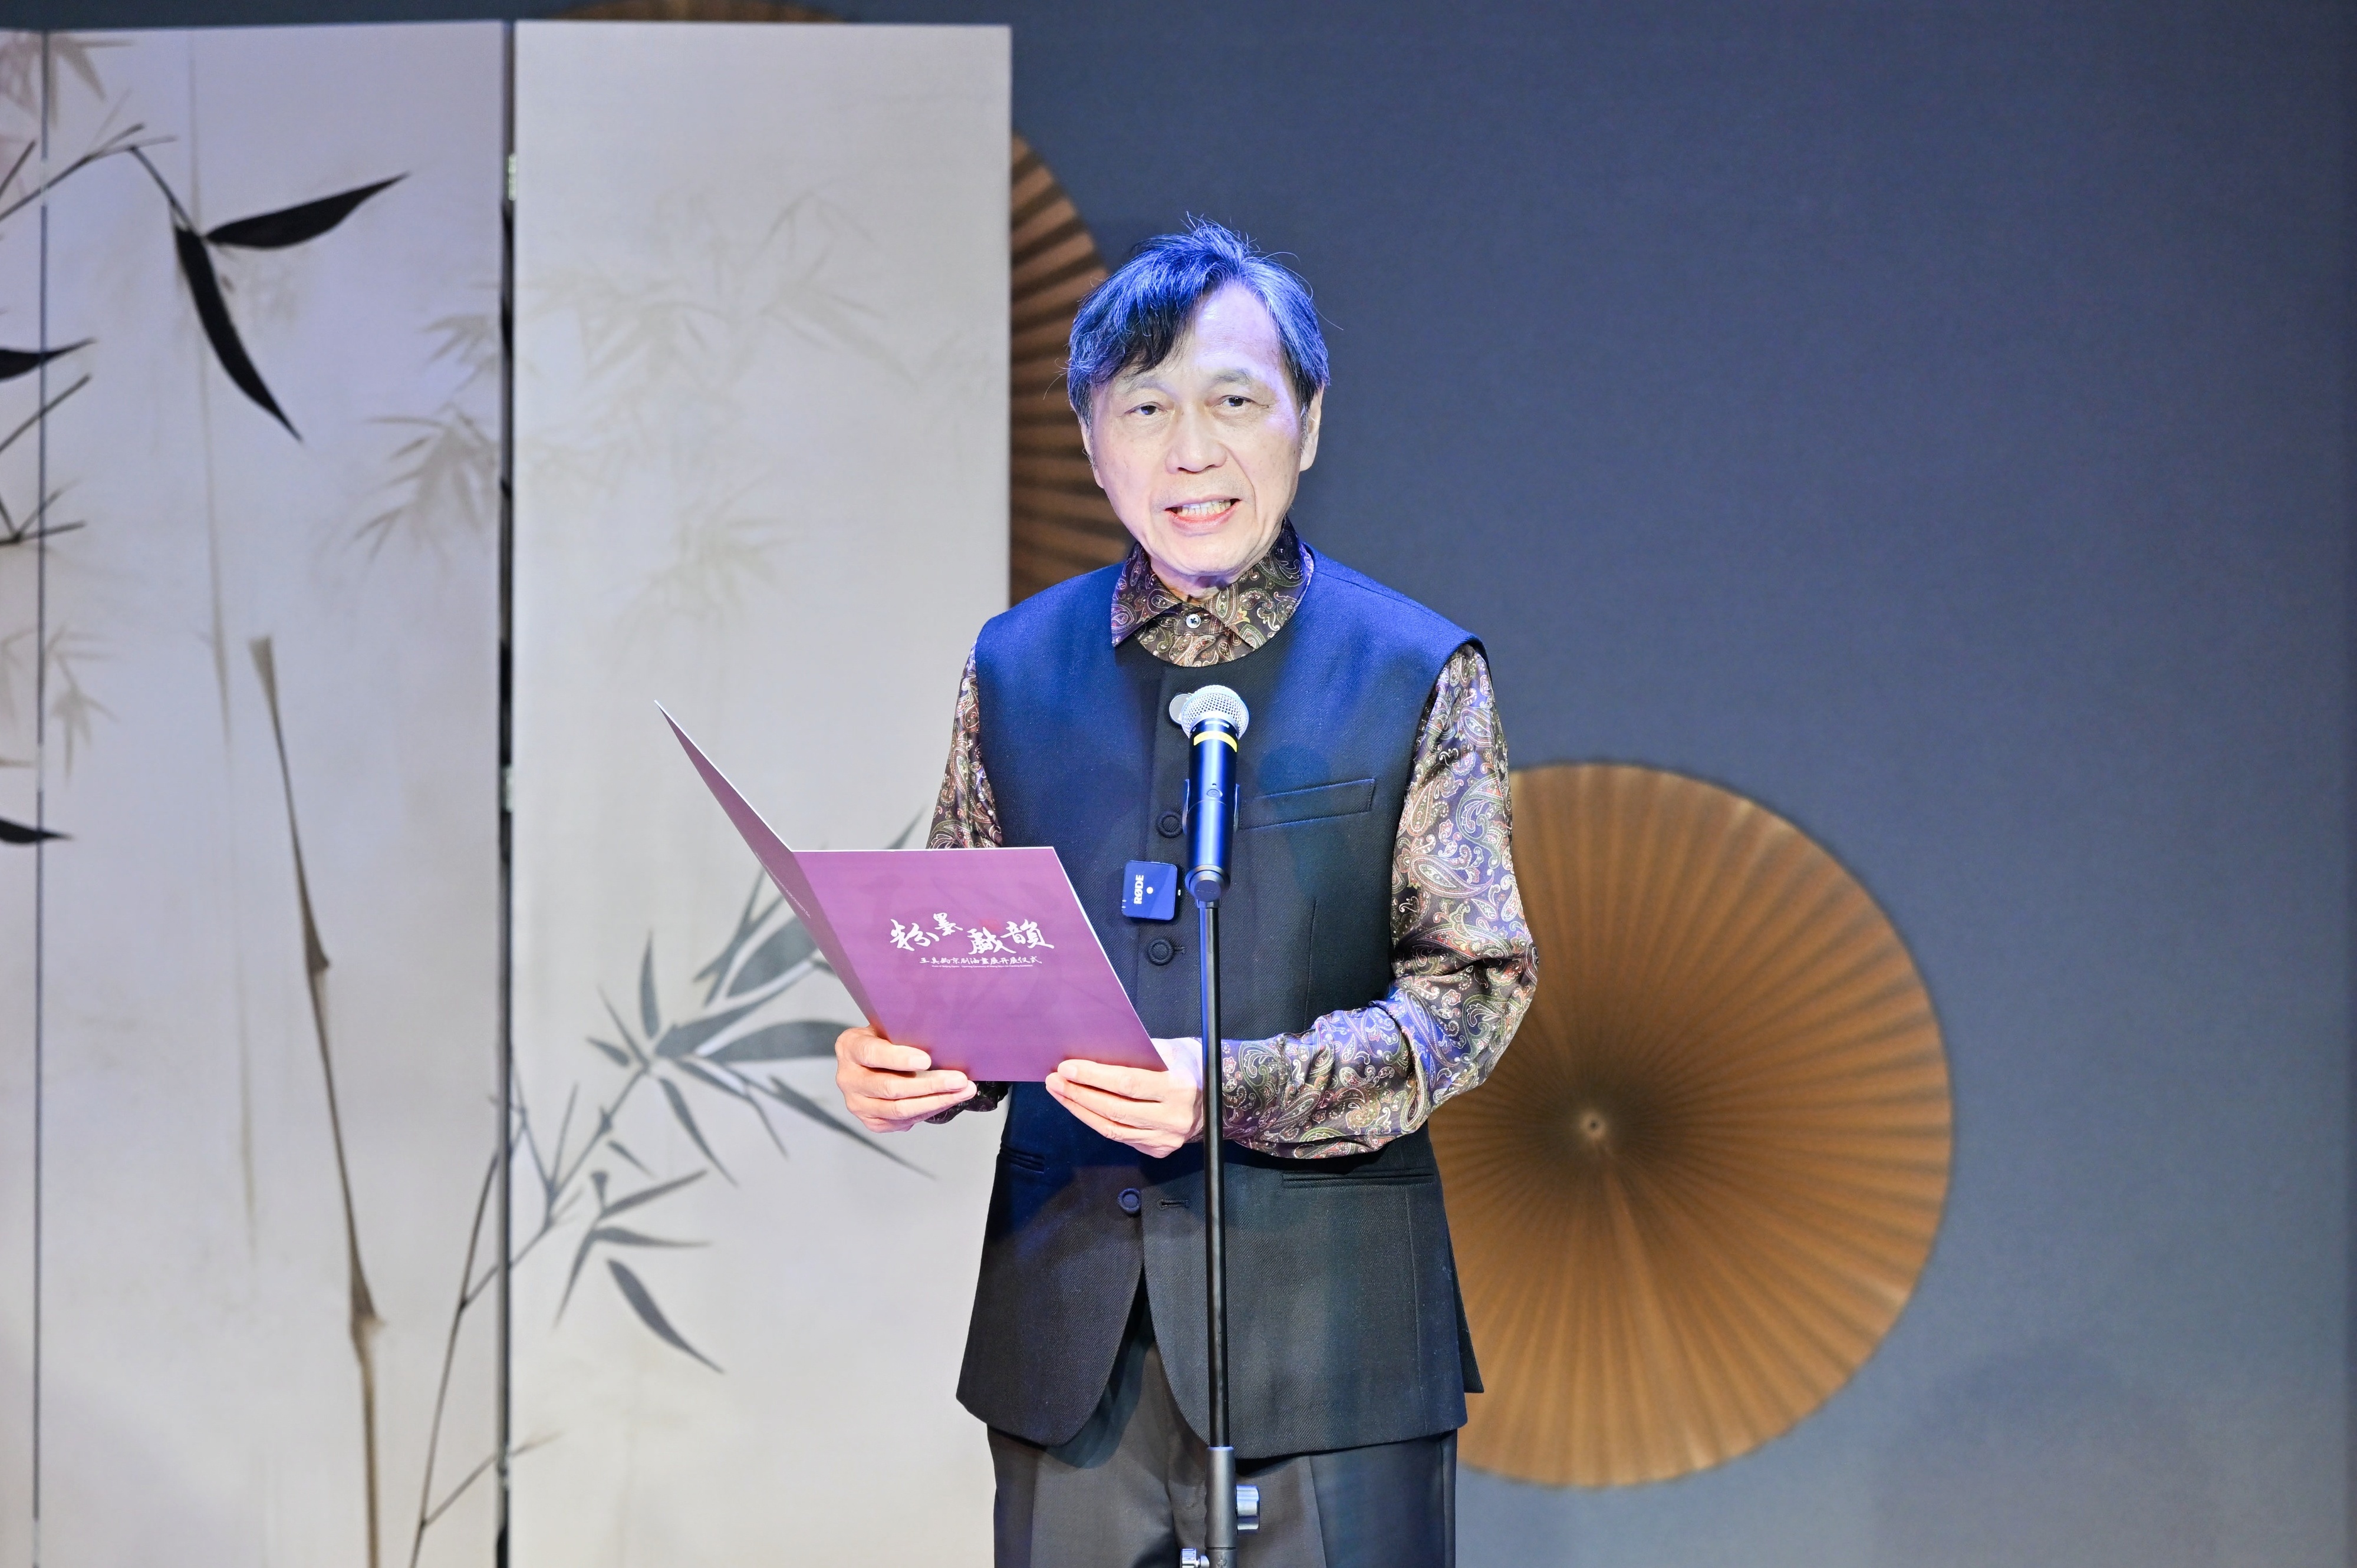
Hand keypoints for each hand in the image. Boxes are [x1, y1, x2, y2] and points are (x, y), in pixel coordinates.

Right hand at [834, 1025, 974, 1132]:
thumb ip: (905, 1031)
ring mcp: (857, 1103)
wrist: (871, 1062)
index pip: (872, 1053)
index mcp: (850, 1047)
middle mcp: (847, 1078)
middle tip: (959, 1079)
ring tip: (963, 1092)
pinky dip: (928, 1111)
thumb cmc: (887, 1038)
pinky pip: (902, 1121)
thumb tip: (943, 1034)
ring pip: (899, 1110)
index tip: (927, 1060)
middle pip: (890, 1088)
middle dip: (930, 1085)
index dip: (899, 1058)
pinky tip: (947, 1100)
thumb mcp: (889, 1026)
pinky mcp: (870, 1121)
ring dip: (936, 1102)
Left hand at [1045, 1056, 1204, 1159]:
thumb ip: (1138, 1052)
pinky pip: (1119, 1137)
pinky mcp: (1157, 1150)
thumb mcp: (1171, 1050)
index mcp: (1179, 1088)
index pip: (1128, 1083)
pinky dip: (1096, 1121)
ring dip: (1080, 1110)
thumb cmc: (1188, 1067)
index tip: (1068, 1068)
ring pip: (1113, 1129)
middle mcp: (1174, 1118)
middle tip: (1055, 1080)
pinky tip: (1080, 1107)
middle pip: (1115, 1109)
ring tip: (1060, 1092)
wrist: (1216, 1097)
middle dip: (1079, 1094)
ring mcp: (1166, 1139)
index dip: (1094, 1077)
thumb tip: (1094, 1052)